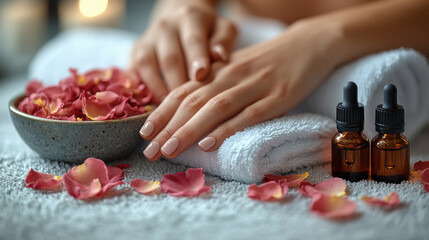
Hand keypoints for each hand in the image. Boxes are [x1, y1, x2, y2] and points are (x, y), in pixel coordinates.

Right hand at [129, 3, 236, 103]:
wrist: (180, 18)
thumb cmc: (208, 31)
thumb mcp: (223, 29)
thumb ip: (223, 41)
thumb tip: (219, 56)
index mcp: (190, 18)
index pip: (193, 40)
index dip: (196, 59)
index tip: (200, 76)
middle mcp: (165, 26)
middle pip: (170, 58)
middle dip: (179, 83)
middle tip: (190, 105)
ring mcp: (148, 39)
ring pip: (148, 65)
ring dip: (160, 89)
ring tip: (173, 109)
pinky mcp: (135, 52)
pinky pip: (134, 71)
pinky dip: (142, 89)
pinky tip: (155, 106)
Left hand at [139, 21, 340, 160]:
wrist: (307, 44)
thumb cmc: (267, 61)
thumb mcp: (237, 69)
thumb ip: (215, 86)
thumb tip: (189, 111)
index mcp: (219, 72)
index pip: (183, 93)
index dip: (162, 113)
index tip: (143, 134)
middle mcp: (231, 77)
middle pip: (193, 103)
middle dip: (168, 128)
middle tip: (149, 152)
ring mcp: (254, 87)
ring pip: (215, 108)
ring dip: (189, 130)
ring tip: (169, 150)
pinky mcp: (277, 98)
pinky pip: (248, 115)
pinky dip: (226, 129)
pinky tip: (209, 144)